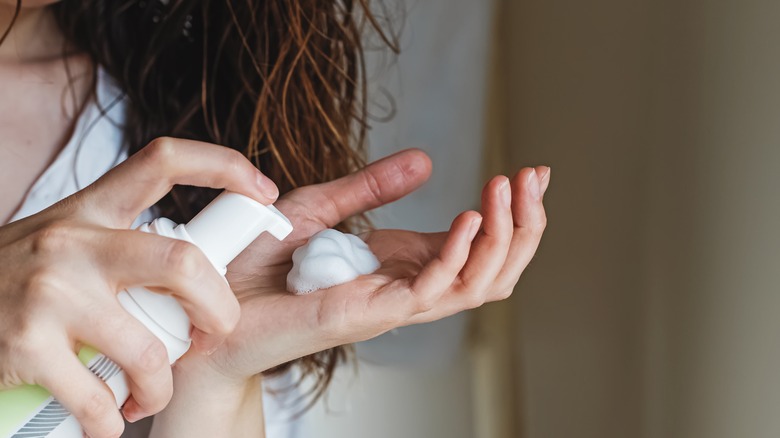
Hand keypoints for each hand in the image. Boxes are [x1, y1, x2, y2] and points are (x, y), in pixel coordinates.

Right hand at [0, 138, 277, 436]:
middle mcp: (73, 242)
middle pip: (182, 264)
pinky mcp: (25, 345)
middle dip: (219, 308)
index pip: (163, 162)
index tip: (266, 190)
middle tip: (215, 332)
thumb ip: (123, 245)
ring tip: (148, 394)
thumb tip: (203, 266)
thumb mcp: (68, 242)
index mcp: (90, 210)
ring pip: (148, 350)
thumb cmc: (17, 279)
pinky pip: (97, 399)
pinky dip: (111, 423)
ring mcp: (49, 292)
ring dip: (160, 386)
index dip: (223, 165)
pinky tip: (107, 422)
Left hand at [181, 149, 547, 383]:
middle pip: (492, 268)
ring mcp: (393, 305)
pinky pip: (432, 291)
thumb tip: (425, 161)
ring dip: (504, 237)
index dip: (509, 211)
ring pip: (478, 284)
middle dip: (524, 224)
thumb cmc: (256, 267)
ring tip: (511, 191)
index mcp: (400, 264)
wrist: (209, 308)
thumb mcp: (319, 208)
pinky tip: (468, 218)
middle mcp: (406, 288)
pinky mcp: (370, 314)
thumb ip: (371, 188)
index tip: (530, 171)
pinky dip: (458, 256)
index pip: (476, 244)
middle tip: (534, 178)